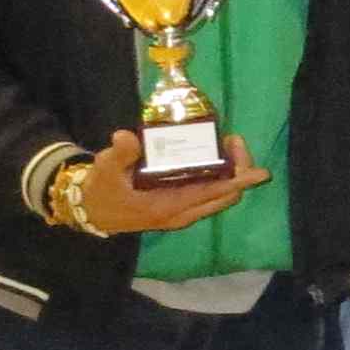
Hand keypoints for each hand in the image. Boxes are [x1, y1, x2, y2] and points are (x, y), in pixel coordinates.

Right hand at [77, 129, 271, 234]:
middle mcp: (182, 213)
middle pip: (225, 195)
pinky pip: (209, 195)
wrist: (89, 212)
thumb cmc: (99, 192)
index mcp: (168, 206)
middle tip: (233, 141)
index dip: (238, 181)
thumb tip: (126, 136)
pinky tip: (212, 156)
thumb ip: (118, 154)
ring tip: (227, 144)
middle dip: (238, 171)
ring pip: (220, 196)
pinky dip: (218, 178)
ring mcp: (183, 212)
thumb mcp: (104, 171)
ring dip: (230, 174)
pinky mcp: (180, 208)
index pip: (213, 194)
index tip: (259, 171)